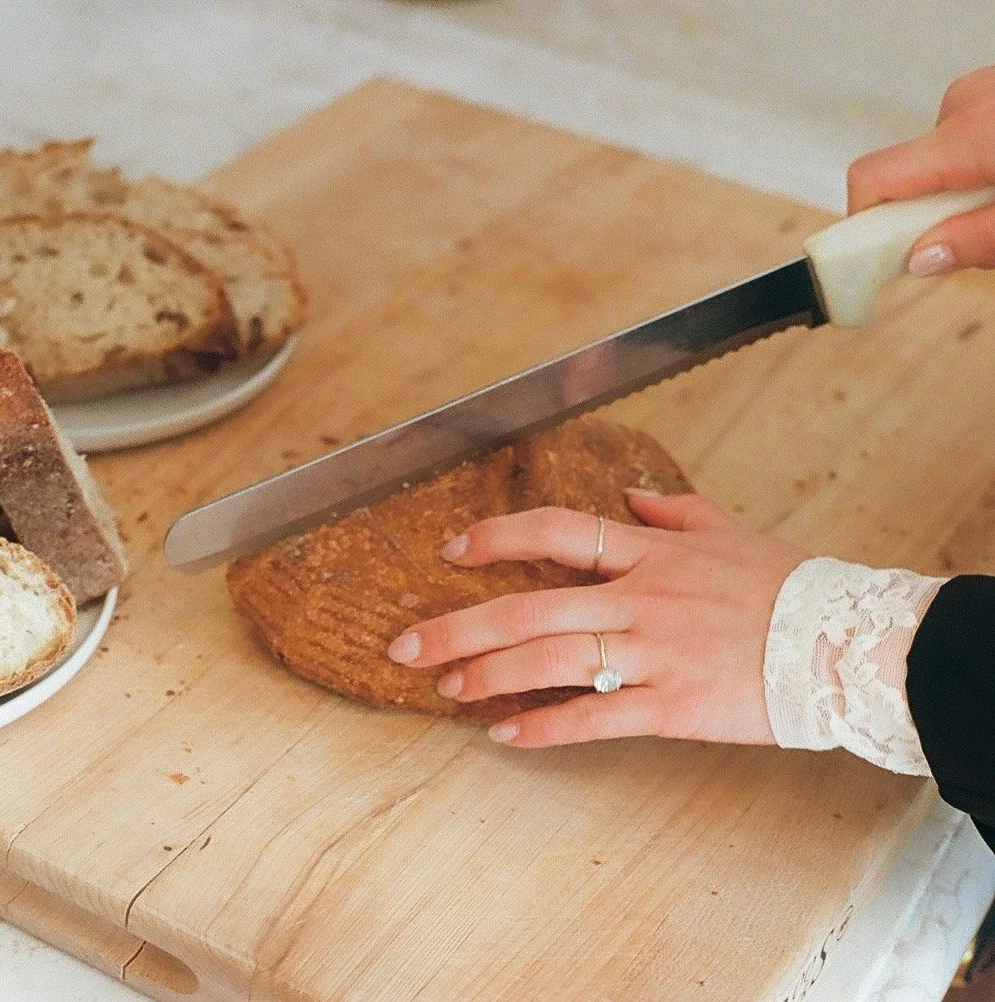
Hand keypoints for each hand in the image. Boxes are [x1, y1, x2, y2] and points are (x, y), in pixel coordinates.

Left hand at [386, 491, 806, 747]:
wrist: (851, 645)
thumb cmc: (791, 588)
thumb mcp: (731, 532)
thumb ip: (674, 513)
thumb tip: (631, 497)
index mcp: (652, 554)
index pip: (558, 531)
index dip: (498, 537)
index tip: (453, 551)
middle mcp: (641, 599)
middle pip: (529, 606)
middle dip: (459, 625)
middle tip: (407, 644)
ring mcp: (653, 653)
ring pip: (550, 661)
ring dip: (488, 675)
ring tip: (445, 687)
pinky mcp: (672, 705)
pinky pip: (594, 717)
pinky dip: (545, 726)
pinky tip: (504, 734)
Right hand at [847, 64, 994, 275]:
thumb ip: (976, 241)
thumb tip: (920, 259)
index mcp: (969, 138)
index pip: (871, 180)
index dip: (860, 224)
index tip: (869, 260)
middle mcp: (966, 106)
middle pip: (904, 175)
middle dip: (928, 212)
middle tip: (975, 235)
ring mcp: (982, 92)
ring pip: (934, 158)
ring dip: (955, 189)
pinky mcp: (992, 91)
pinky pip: (961, 136)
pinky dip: (974, 163)